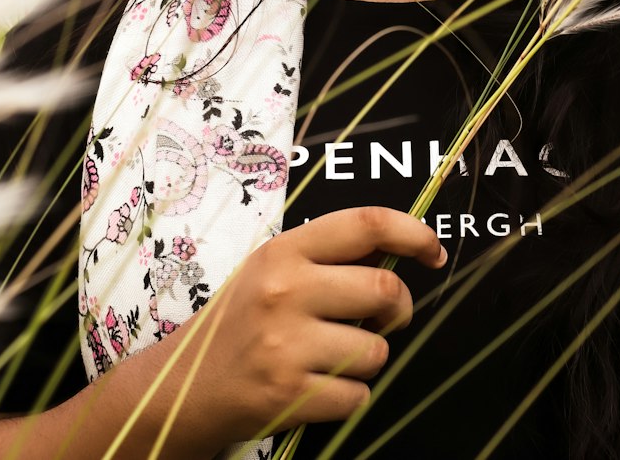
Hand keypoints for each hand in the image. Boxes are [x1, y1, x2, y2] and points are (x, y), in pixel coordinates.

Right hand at [121, 205, 446, 452]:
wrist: (185, 385)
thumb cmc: (241, 321)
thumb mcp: (272, 269)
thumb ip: (325, 257)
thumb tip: (399, 255)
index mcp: (285, 251)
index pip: (366, 224)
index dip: (413, 232)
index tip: (433, 249)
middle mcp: (286, 291)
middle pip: (385, 290)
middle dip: (398, 309)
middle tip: (382, 318)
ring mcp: (286, 345)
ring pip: (377, 349)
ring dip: (368, 357)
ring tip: (332, 356)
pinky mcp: (289, 395)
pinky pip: (357, 395)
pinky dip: (348, 396)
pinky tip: (316, 386)